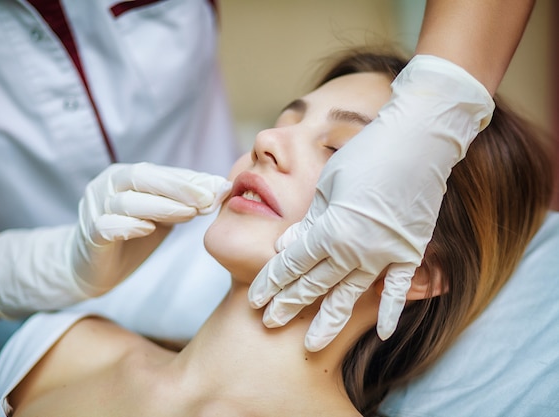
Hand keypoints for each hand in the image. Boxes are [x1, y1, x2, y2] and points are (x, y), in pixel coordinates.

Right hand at [0, 163, 230, 318]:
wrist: (91, 266)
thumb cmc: (131, 235)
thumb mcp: (162, 215)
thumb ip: (185, 202)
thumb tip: (220, 190)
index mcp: (126, 176)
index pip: (162, 172)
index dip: (191, 179)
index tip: (219, 187)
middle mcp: (108, 185)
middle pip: (142, 177)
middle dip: (178, 187)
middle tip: (207, 198)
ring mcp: (95, 208)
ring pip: (126, 201)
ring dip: (160, 206)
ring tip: (189, 214)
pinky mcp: (89, 234)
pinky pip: (106, 226)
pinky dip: (127, 226)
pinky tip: (148, 229)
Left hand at [248, 55, 493, 350]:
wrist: (420, 139)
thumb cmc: (367, 154)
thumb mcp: (328, 185)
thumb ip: (309, 223)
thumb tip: (286, 248)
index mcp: (331, 230)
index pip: (293, 264)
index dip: (272, 282)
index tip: (256, 299)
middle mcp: (356, 250)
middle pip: (315, 284)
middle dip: (289, 304)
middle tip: (270, 322)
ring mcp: (387, 254)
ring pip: (350, 295)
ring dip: (329, 319)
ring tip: (311, 344)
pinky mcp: (411, 251)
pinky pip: (399, 288)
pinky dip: (393, 310)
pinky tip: (385, 334)